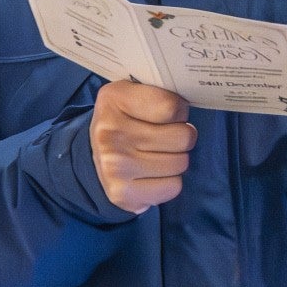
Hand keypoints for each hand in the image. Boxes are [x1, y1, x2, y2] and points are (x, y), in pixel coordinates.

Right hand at [90, 80, 195, 213]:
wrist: (94, 155)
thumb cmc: (126, 120)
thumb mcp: (134, 93)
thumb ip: (161, 92)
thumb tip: (192, 104)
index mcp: (114, 99)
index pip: (172, 107)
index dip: (180, 111)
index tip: (169, 114)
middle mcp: (110, 133)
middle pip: (183, 137)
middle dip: (182, 137)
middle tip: (168, 137)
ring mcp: (115, 166)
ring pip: (181, 163)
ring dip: (177, 159)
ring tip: (159, 154)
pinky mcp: (122, 194)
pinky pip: (173, 187)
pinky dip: (170, 181)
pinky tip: (154, 174)